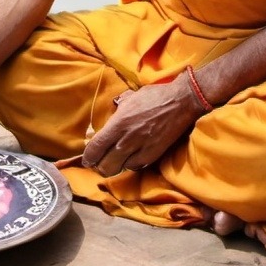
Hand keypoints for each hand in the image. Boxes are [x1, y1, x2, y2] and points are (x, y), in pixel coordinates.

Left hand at [80, 75, 199, 176]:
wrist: (180, 102)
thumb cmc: (154, 96)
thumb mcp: (130, 98)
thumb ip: (118, 109)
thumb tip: (111, 115)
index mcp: (118, 123)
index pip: (96, 147)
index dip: (88, 156)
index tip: (86, 159)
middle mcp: (126, 139)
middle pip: (105, 164)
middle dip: (98, 166)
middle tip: (97, 163)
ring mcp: (140, 149)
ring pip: (118, 169)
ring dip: (112, 168)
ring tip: (111, 164)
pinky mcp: (152, 155)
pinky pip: (134, 167)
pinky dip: (128, 166)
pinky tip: (128, 160)